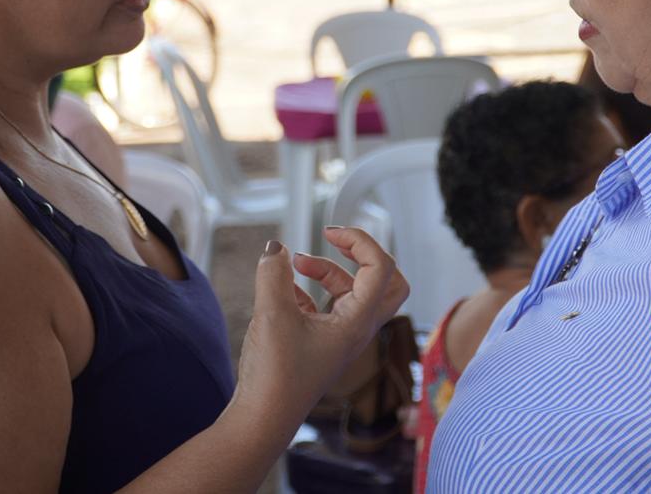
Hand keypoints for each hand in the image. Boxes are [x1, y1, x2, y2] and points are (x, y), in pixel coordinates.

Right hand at [230, 227, 407, 432]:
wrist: (262, 419)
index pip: (381, 268)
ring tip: (293, 264)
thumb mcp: (272, 314)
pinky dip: (310, 291)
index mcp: (357, 323)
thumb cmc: (275, 375)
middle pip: (387, 283)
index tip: (328, 232)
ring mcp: (341, 338)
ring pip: (352, 293)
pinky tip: (283, 291)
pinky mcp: (322, 344)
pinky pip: (328, 308)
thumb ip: (274, 273)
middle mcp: (356, 330)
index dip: (360, 241)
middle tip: (334, 240)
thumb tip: (276, 248)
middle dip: (363, 255)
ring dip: (328, 271)